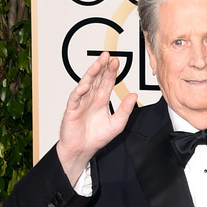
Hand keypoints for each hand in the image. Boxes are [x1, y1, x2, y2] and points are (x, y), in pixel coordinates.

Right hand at [56, 52, 137, 184]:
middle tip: (107, 56)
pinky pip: (75, 99)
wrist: (82, 150)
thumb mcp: (117, 124)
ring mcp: (80, 103)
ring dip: (91, 74)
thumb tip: (134, 96)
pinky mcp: (72, 110)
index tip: (116, 61)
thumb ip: (125, 110)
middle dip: (101, 67)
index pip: (106, 82)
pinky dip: (79, 92)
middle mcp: (90, 99)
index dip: (111, 72)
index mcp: (101, 101)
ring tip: (97, 64)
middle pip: (96, 79)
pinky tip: (85, 85)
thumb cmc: (97, 137)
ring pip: (85, 85)